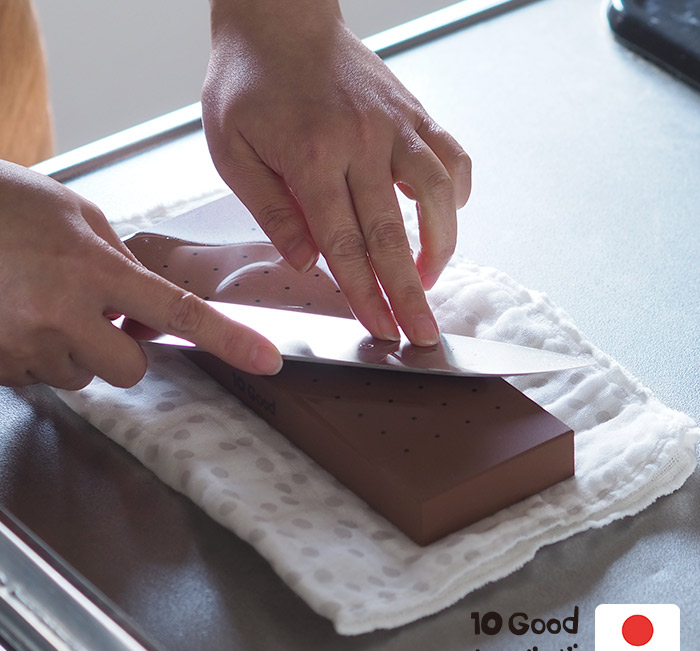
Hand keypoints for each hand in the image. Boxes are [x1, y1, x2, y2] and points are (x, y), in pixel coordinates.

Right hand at [0, 161, 281, 389]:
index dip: (228, 339)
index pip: (178, 313)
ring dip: (74, 349)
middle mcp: (62, 316)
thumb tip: (145, 301)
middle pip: (130, 369)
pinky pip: (41, 376)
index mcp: (93, 269)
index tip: (266, 359)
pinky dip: (39, 354)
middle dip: (122, 348)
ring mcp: (24, 347)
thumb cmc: (1, 204)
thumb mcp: (74, 215)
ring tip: (39, 304)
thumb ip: (118, 259)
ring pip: (82, 376)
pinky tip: (15, 317)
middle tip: (94, 314)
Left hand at [202, 0, 470, 345]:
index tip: (380, 329)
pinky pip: (451, 157)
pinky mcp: (413, 113)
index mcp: (312, 157)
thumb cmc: (249, 82)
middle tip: (423, 332)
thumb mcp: (232, 150)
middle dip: (409, 292)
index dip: (364, 294)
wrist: (279, 18)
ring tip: (430, 281)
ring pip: (437, 196)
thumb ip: (272, 209)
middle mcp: (362, 142)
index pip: (345, 244)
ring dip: (441, 247)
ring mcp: (395, 125)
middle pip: (393, 234)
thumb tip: (308, 260)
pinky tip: (445, 218)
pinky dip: (456, 194)